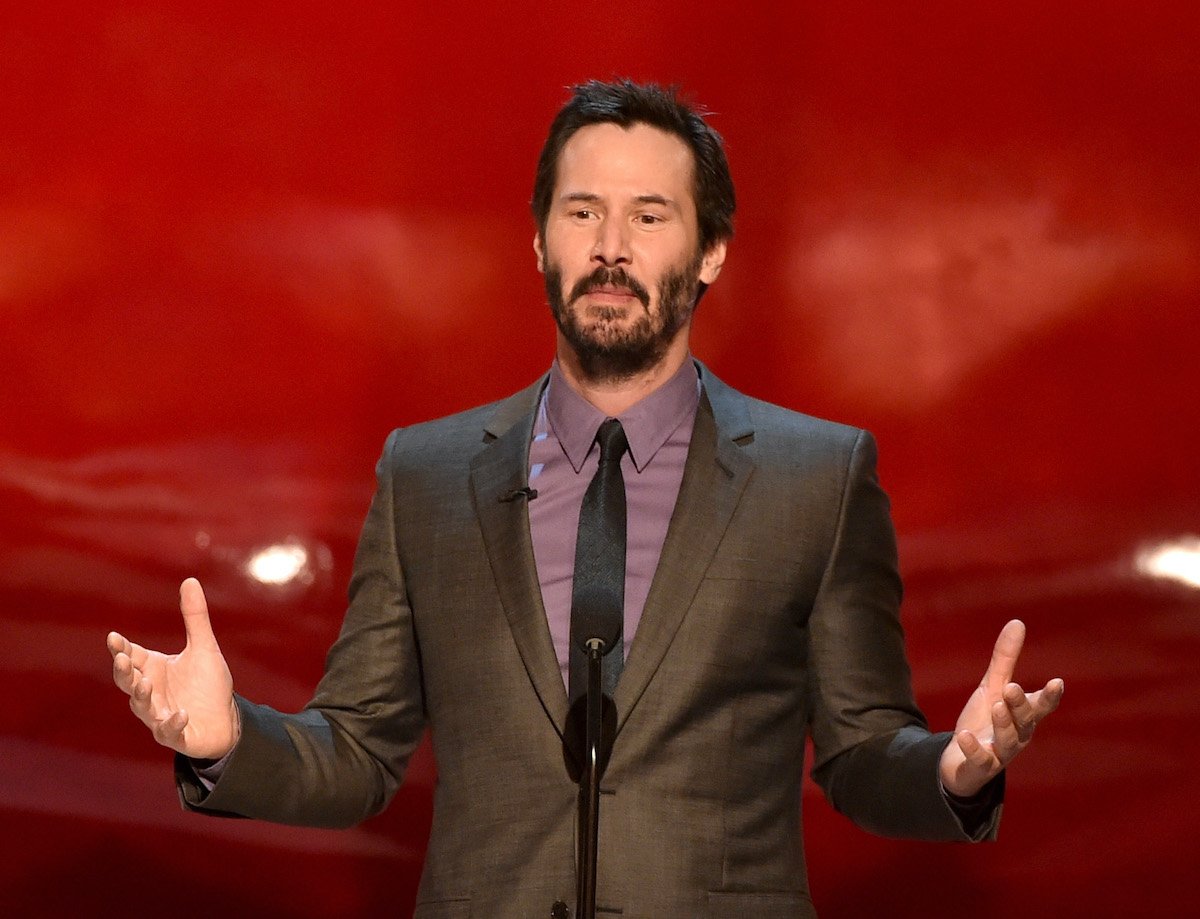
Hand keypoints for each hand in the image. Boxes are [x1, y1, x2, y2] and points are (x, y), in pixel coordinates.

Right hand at [107, 577, 238, 759]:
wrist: (226, 719)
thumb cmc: (209, 684)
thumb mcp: (203, 647)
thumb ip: (194, 617)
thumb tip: (189, 580)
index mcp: (154, 669)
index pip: (131, 656)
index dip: (121, 648)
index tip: (114, 638)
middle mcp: (151, 692)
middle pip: (129, 682)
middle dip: (124, 672)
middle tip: (123, 660)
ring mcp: (160, 715)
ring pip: (143, 708)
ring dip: (142, 697)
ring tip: (145, 685)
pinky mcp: (176, 735)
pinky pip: (169, 732)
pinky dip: (173, 724)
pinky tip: (181, 714)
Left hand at [939, 619, 1063, 797]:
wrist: (963, 759)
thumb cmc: (986, 719)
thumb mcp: (993, 687)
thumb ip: (1005, 659)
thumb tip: (1017, 622)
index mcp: (1024, 716)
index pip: (1041, 706)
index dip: (1049, 696)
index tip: (1057, 682)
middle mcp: (1018, 735)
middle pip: (1024, 721)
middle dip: (1020, 705)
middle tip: (1012, 687)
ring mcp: (1000, 752)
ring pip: (1008, 740)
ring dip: (1003, 724)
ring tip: (996, 706)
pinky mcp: (981, 765)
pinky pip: (980, 759)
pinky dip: (974, 748)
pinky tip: (964, 735)